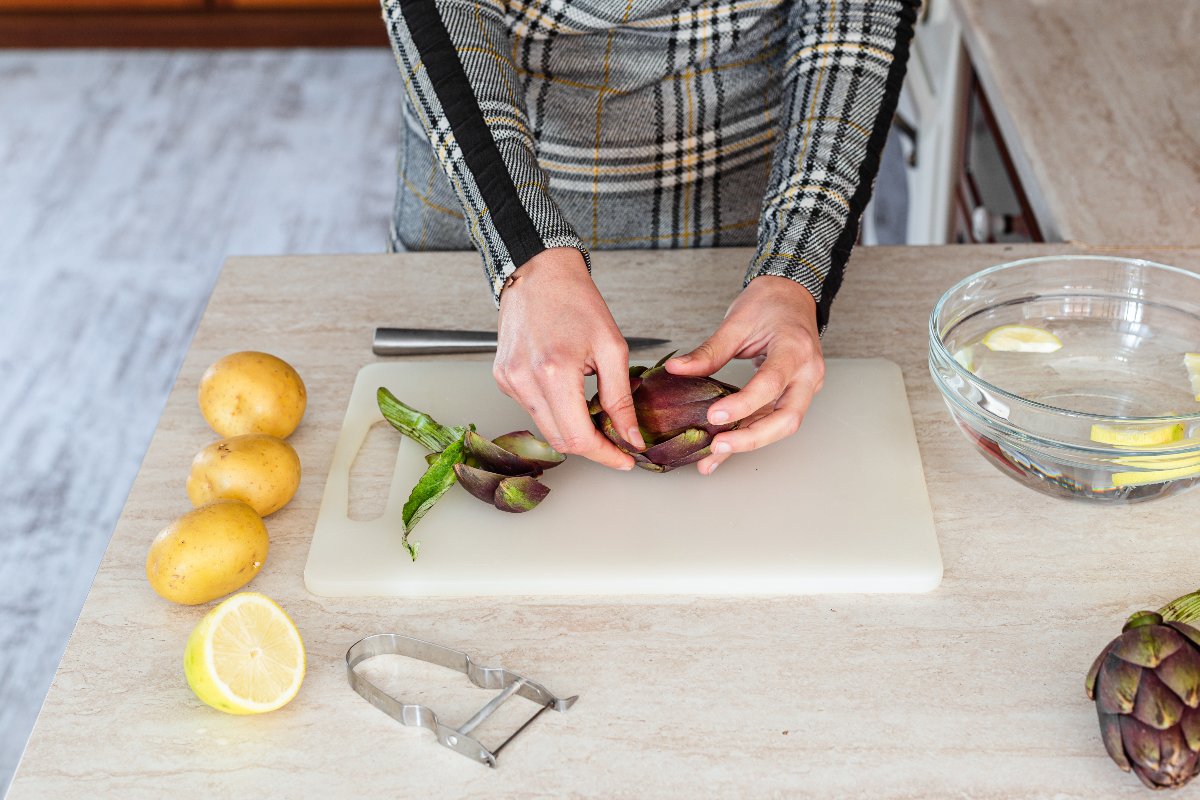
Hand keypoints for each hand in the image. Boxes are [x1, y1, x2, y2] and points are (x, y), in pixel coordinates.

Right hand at [494, 248, 642, 469]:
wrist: (539, 272)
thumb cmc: (577, 301)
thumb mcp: (612, 347)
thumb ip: (621, 398)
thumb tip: (631, 438)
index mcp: (553, 372)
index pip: (578, 438)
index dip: (605, 455)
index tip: (626, 459)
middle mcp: (524, 381)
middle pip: (560, 441)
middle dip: (591, 446)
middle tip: (617, 439)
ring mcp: (508, 381)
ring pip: (545, 428)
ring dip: (573, 428)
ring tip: (595, 410)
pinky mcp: (502, 378)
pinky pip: (533, 409)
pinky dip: (556, 410)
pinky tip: (569, 390)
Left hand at [665, 275, 824, 474]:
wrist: (793, 295)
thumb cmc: (769, 304)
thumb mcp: (737, 322)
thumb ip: (709, 351)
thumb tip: (677, 370)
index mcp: (795, 349)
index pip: (770, 384)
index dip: (742, 404)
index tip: (713, 416)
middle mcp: (808, 373)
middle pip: (787, 419)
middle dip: (752, 439)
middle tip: (717, 447)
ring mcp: (807, 386)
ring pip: (784, 425)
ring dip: (749, 444)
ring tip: (713, 458)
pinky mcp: (797, 394)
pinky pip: (775, 419)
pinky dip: (751, 434)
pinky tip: (725, 447)